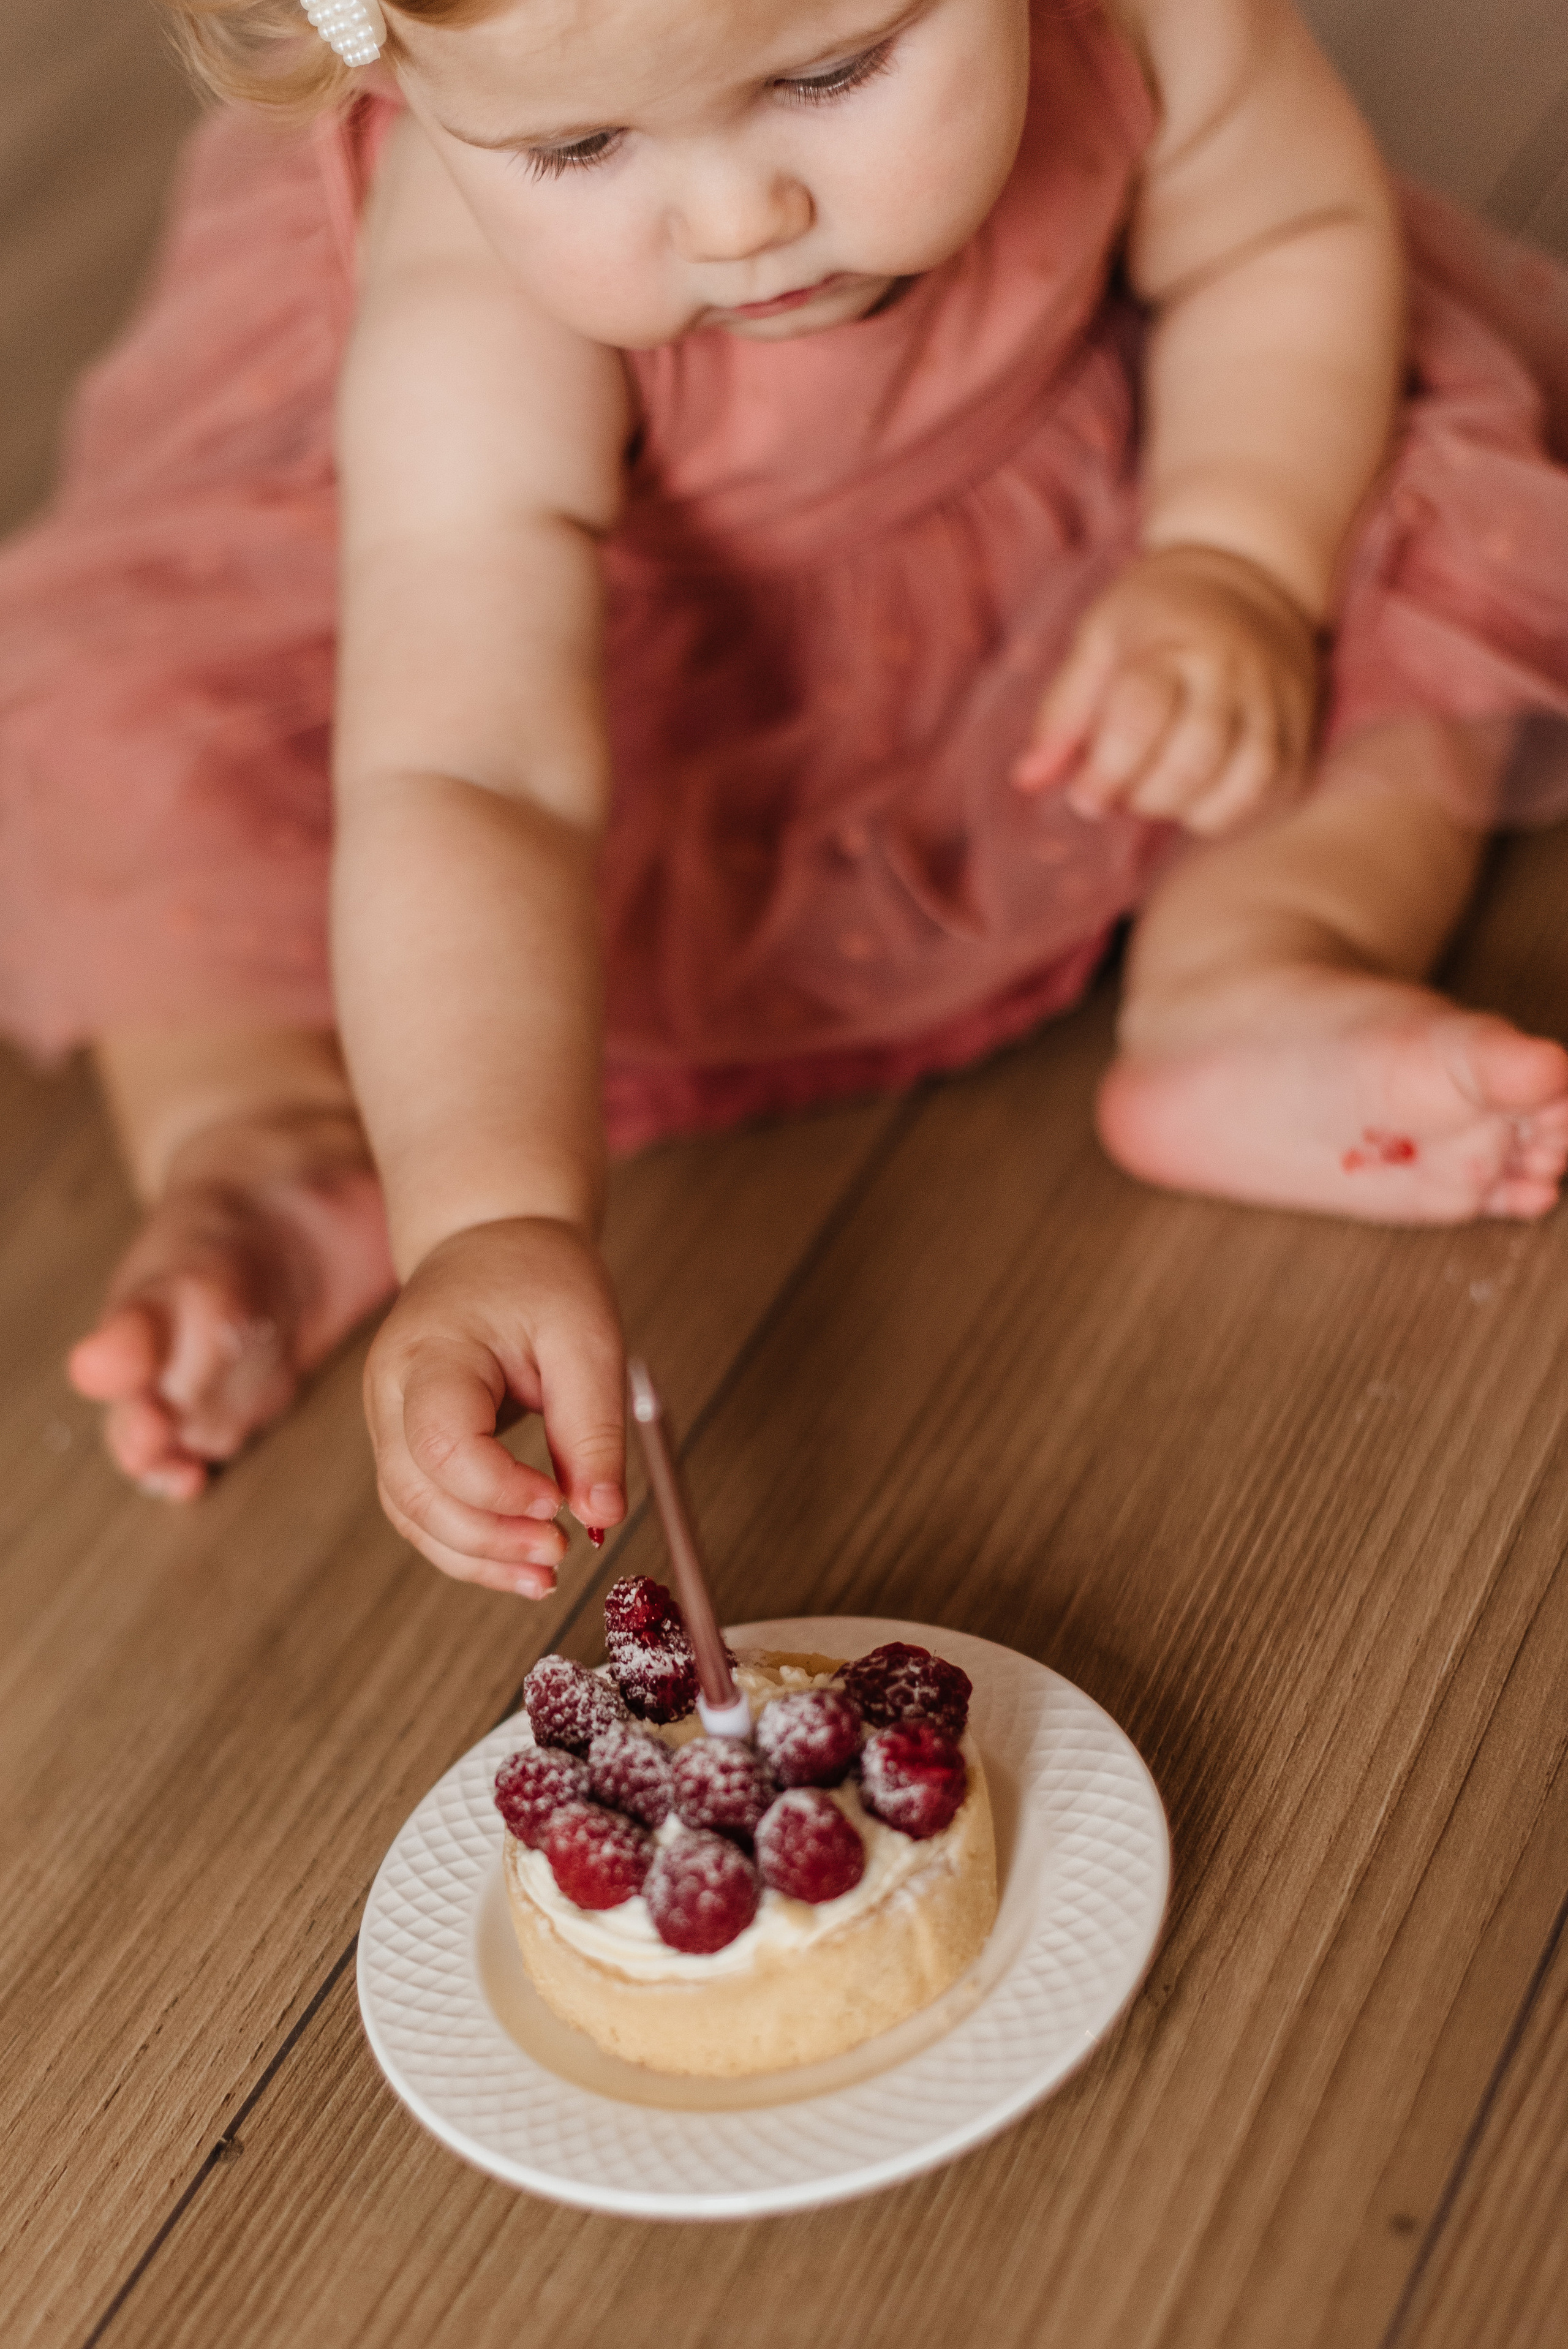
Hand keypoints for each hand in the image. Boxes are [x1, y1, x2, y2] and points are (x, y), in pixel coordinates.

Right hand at [364, 1216, 625, 1593]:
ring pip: (412, 1515)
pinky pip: (423, 1511)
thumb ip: (593, 1427)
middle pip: (415, 1492)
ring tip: (545, 1574)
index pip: (441, 1441)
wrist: (491, 1240)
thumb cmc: (536, 1275)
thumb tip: (602, 1516)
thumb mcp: (587, 1336)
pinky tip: (519, 1560)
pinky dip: (468, 1545)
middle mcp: (391, 1393)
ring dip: (475, 1557)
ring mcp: (388, 1422)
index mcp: (430, 1352)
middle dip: (487, 1538)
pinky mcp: (406, 1444)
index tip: (558, 1503)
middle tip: (559, 1552)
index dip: (497, 1488)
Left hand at [1014, 545, 1320, 835]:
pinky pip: (1274, 791)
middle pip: (1193, 760)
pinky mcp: (1302, 730)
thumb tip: (1028, 780)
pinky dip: (1231, 811)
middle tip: (1120, 793)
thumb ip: (1062, 712)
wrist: (1250, 574)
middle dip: (1144, 796)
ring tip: (1159, 795)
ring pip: (1244, 783)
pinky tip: (1198, 799)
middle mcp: (1231, 672)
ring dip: (1189, 809)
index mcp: (1172, 643)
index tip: (1084, 798)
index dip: (1107, 771)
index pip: (1141, 715)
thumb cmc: (1157, 614)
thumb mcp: (1098, 640)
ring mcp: (1275, 702)